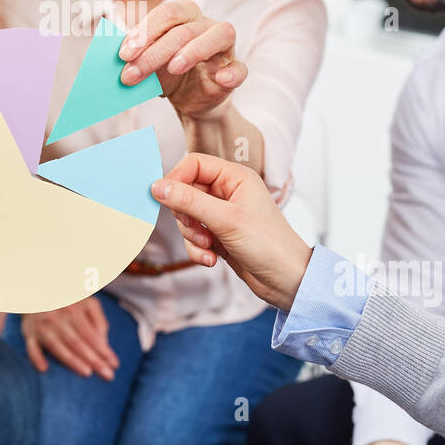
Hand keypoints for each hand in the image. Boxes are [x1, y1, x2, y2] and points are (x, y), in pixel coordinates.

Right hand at [20, 297, 118, 379]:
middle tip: (107, 375)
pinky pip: (30, 347)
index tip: (114, 364)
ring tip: (87, 373)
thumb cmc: (68, 302)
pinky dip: (35, 358)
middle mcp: (57, 318)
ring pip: (57, 346)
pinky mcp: (28, 333)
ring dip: (71, 360)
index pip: (90, 334)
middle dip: (93, 359)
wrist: (37, 292)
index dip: (103, 349)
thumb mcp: (87, 303)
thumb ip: (98, 320)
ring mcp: (42, 327)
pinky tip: (44, 368)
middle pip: (76, 342)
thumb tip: (104, 343)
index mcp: (73, 310)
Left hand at [118, 1, 245, 119]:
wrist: (189, 100)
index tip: (124, 54)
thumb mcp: (148, 63)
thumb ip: (135, 56)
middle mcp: (206, 25)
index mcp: (184, 16)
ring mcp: (224, 47)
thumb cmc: (167, 73)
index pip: (166, 14)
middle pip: (184, 29)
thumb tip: (115, 57)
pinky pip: (240, 68)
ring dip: (193, 51)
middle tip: (130, 73)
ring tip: (173, 68)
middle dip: (154, 52)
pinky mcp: (234, 71)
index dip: (144, 32)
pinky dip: (232, 73)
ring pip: (218, 36)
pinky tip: (221, 79)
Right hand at [151, 152, 311, 311]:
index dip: (176, 178)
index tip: (163, 197)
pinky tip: (211, 258)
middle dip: (185, 215)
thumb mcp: (225, 219)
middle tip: (197, 229)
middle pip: (186, 191)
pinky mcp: (219, 235)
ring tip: (208, 246)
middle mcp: (228, 192)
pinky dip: (197, 248)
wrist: (287, 280)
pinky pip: (194, 236)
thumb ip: (189, 201)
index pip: (194, 164)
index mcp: (235, 177)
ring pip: (187, 216)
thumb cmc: (269, 245)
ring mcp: (223, 214)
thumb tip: (158, 186)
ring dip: (191, 235)